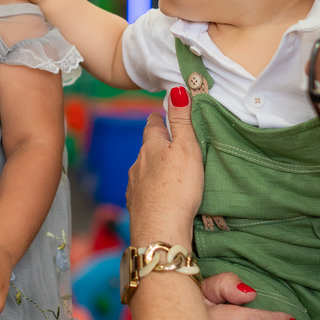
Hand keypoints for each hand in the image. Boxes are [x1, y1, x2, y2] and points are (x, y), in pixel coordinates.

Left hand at [126, 87, 201, 245]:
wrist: (159, 230)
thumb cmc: (177, 187)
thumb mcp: (186, 148)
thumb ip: (181, 120)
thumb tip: (176, 89)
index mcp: (150, 145)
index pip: (152, 123)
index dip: (160, 117)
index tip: (165, 114)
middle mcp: (137, 163)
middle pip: (147, 147)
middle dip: (158, 144)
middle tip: (173, 144)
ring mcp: (133, 185)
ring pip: (143, 169)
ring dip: (154, 168)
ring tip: (170, 172)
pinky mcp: (136, 205)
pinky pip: (143, 190)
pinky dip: (151, 189)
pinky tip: (160, 195)